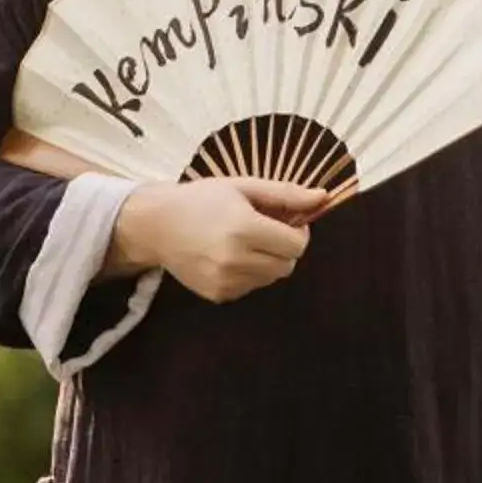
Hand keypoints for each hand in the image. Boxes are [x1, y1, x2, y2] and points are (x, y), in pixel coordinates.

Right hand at [105, 177, 325, 301]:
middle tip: (266, 230)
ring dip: (268, 261)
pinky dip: (249, 273)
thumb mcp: (242, 186)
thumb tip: (323, 197)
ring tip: (244, 241)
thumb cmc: (202, 198)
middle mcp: (236, 259)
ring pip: (271, 278)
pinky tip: (229, 255)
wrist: (157, 224)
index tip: (287, 220)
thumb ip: (285, 194)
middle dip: (284, 248)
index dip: (299, 231)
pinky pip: (251, 287)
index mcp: (245, 228)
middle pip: (287, 265)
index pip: (296, 245)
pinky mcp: (219, 296)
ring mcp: (227, 281)